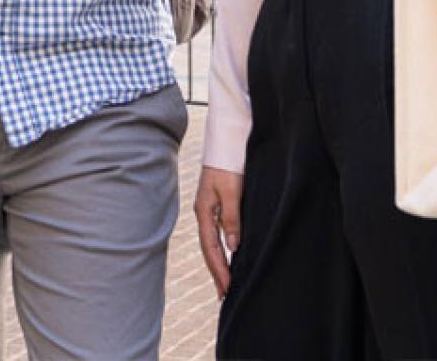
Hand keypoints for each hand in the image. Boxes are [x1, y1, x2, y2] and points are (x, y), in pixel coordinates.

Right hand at [196, 166, 242, 296]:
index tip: (227, 289)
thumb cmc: (227, 164)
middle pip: (208, 248)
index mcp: (204, 211)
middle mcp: (204, 212)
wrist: (225, 141)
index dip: (219, 270)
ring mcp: (209, 208)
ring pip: (212, 241)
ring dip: (219, 262)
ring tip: (225, 282)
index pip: (211, 248)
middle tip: (224, 295)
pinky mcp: (217, 203)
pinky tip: (228, 254)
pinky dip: (222, 248)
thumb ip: (231, 219)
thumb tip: (232, 247)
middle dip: (216, 272)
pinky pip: (218, 232)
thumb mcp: (231, 192)